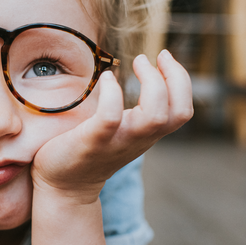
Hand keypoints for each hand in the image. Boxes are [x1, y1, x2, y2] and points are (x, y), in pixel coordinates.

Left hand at [31, 50, 192, 202]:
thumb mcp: (117, 131)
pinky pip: (110, 118)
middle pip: (178, 113)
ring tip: (136, 61)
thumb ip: (127, 113)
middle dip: (175, 77)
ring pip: (154, 117)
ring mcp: (117, 142)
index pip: (182, 111)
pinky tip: (106, 78)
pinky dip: (112, 94)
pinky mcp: (92, 142)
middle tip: (150, 57)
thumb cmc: (86, 151)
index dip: (181, 81)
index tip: (164, 58)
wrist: (63, 187)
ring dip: (152, 82)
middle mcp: (138, 138)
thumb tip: (121, 77)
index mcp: (146, 134)